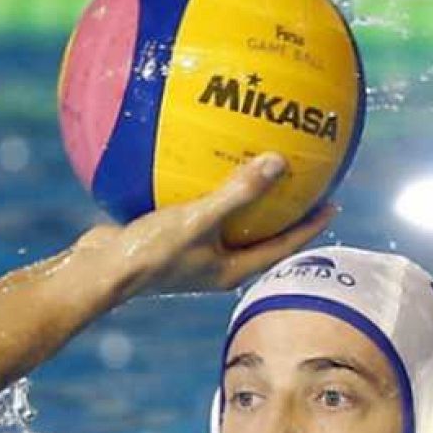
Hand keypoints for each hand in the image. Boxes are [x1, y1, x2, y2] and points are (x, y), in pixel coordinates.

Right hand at [78, 154, 336, 297]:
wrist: (98, 272)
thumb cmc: (151, 254)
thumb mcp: (200, 220)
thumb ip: (240, 192)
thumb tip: (279, 162)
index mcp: (232, 269)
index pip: (285, 246)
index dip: (311, 225)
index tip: (334, 203)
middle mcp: (217, 264)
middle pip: (261, 234)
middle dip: (282, 210)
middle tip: (304, 182)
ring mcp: (192, 252)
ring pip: (227, 222)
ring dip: (243, 198)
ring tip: (256, 166)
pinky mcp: (168, 237)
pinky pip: (195, 208)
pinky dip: (203, 187)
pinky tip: (198, 160)